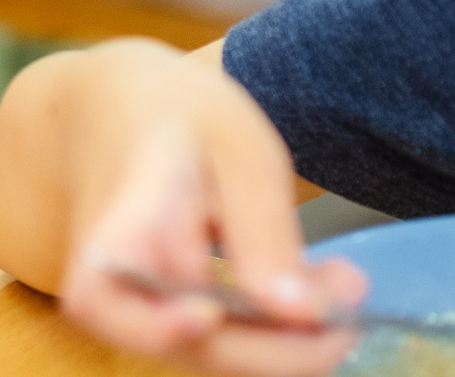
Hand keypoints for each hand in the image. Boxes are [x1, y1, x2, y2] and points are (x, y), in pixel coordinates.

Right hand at [58, 75, 364, 375]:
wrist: (125, 104)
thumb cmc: (175, 111)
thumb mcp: (234, 148)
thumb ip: (261, 231)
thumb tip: (301, 315)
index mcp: (120, 219)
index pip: (102, 294)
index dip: (154, 325)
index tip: (211, 315)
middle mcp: (116, 276)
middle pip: (188, 345)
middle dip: (280, 348)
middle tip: (352, 308)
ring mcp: (140, 298)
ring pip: (212, 350)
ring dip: (285, 341)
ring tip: (343, 288)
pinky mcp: (166, 307)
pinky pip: (219, 336)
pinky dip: (272, 329)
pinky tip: (315, 295)